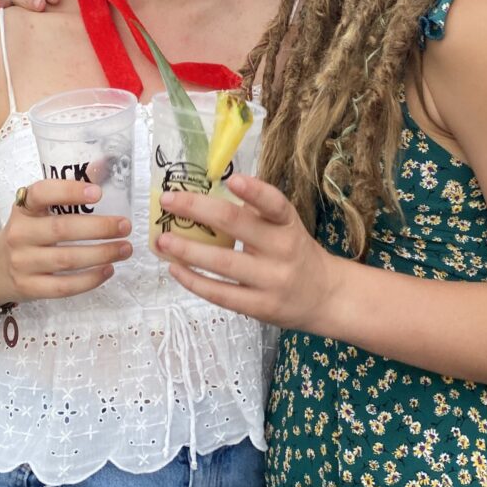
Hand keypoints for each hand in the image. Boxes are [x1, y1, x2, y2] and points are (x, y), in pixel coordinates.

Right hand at [0, 176, 132, 304]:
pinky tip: (108, 270)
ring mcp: (23, 263)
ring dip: (101, 254)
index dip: (69, 191)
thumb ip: (64, 194)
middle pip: (62, 229)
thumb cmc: (25, 233)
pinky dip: (90, 279)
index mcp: (23, 208)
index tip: (98, 192)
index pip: (42, 194)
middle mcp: (20, 233)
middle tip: (125, 225)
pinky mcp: (29, 288)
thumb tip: (102, 166)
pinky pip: (64, 286)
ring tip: (125, 249)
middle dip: (99, 228)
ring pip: (67, 259)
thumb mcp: (35, 211)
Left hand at [155, 174, 340, 332]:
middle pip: (236, 225)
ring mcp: (271, 281)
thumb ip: (256, 213)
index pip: (275, 204)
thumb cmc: (295, 252)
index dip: (254, 192)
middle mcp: (282, 249)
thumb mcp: (286, 226)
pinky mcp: (260, 307)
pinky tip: (175, 269)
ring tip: (161, 241)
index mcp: (288, 224)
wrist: (325, 296)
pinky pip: (220, 293)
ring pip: (222, 262)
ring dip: (186, 249)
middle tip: (167, 200)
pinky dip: (194, 280)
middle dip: (197, 209)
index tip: (232, 180)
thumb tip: (204, 198)